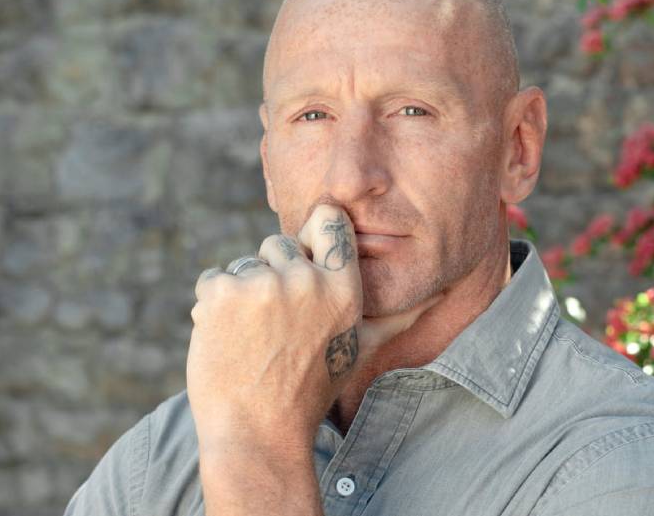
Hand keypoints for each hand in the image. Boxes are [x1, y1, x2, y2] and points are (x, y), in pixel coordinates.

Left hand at [187, 203, 438, 453]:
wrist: (257, 434)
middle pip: (278, 244)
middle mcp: (306, 279)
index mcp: (343, 288)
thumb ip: (394, 316)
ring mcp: (261, 284)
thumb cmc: (308, 392)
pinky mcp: (221, 293)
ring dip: (241, 294)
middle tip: (274, 326)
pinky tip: (226, 340)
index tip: (304, 256)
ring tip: (251, 339)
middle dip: (272, 276)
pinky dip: (212, 307)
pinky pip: (213, 280)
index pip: (329, 220)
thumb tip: (441, 292)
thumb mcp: (358, 349)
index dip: (313, 233)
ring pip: (244, 265)